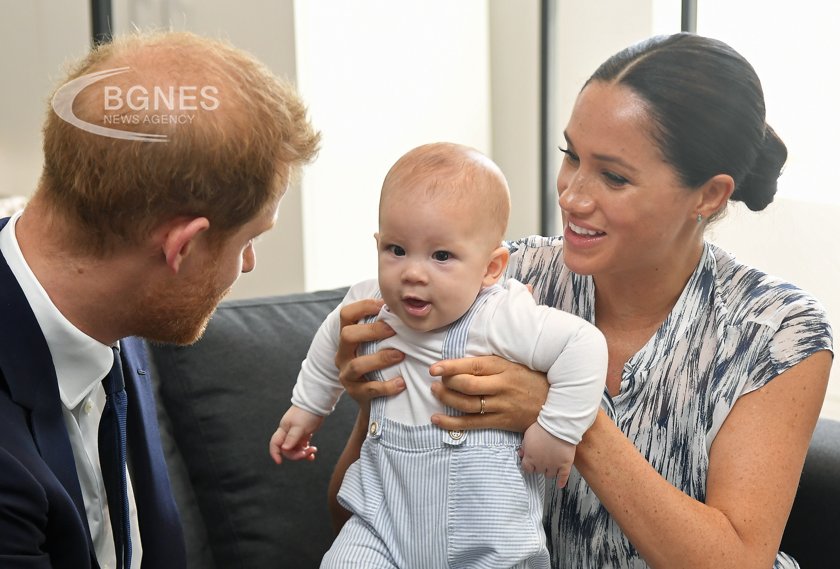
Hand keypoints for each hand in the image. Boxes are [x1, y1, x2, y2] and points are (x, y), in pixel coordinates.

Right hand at [269, 406, 322, 463]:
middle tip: (307, 453)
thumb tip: (284, 449)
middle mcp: (288, 433)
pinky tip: (313, 453)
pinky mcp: (304, 434)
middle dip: (296, 454)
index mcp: (284, 430)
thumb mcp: (299, 426)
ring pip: (296, 449)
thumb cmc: (307, 413)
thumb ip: (292, 438)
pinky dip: (307, 451)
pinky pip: (303, 446)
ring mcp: (296, 434)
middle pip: (287, 450)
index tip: (279, 462)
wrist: (317, 404)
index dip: (275, 453)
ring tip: (313, 450)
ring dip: (304, 453)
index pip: (275, 444)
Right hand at [335, 298, 405, 404]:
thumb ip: (385, 325)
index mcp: (347, 337)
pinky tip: (402, 383)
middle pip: (347, 335)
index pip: (346, 315)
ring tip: (401, 355)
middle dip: (371, 330)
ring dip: (381, 358)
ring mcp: (347, 374)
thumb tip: (405, 303)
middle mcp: (343, 354)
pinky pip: (369, 389)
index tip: (383, 304)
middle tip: (394, 330)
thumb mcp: (376, 343)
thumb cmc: (380, 363)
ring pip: (357, 364)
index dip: (363, 306)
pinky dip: (386, 386)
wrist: (374, 399)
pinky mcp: (355, 393)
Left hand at [428, 355, 548, 431]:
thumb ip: (490, 364)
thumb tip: (461, 362)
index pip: (473, 365)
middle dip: (446, 383)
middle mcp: (502, 386)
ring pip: (466, 404)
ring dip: (446, 399)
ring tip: (435, 393)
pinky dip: (452, 423)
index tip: (434, 368)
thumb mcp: (513, 364)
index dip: (450, 367)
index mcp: (503, 367)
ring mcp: (501, 406)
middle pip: (467, 386)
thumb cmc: (531, 380)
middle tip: (435, 381)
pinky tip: (437, 419)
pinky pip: (472, 424)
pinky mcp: (501, 422)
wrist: (556, 404)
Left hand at [520, 423, 574, 487]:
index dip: (528, 466)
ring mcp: (554, 465)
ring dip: (549, 471)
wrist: (559, 426)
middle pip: (538, 471)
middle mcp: (541, 464)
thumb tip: (521, 453)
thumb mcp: (528, 435)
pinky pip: (563, 476)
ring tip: (550, 467)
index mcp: (530, 458)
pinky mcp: (565, 464)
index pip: (526, 469)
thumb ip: (524, 446)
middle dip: (539, 466)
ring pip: (550, 475)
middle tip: (542, 461)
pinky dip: (561, 481)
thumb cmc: (542, 428)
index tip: (530, 465)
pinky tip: (560, 484)